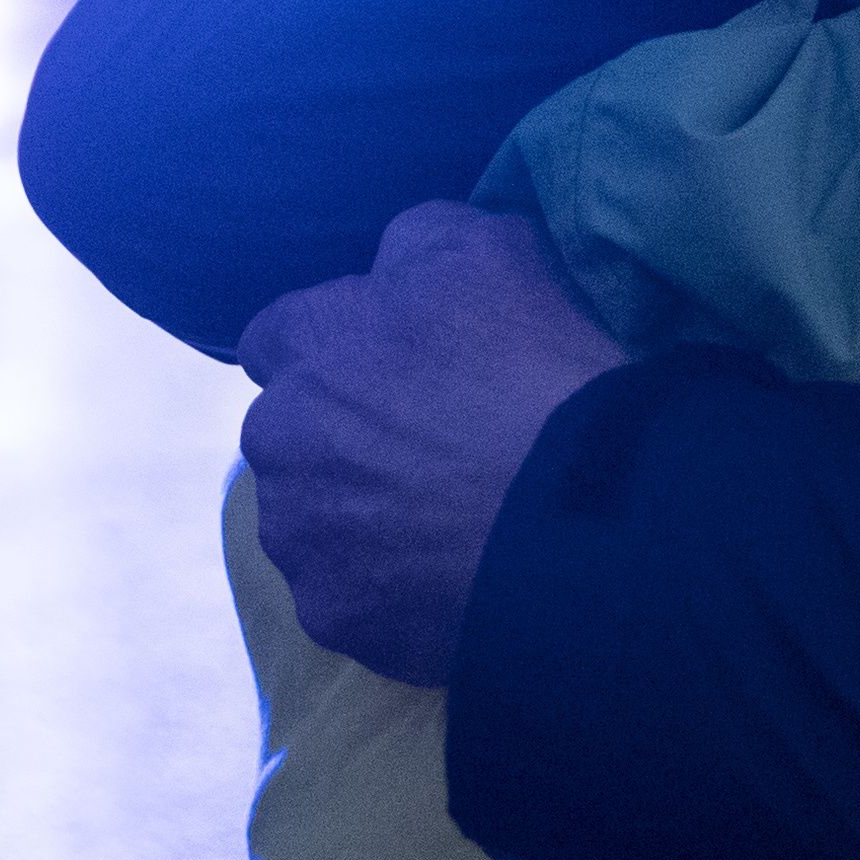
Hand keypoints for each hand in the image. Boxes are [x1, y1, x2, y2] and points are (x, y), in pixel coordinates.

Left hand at [236, 205, 626, 689]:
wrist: (581, 520)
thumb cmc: (538, 368)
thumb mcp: (492, 249)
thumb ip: (416, 243)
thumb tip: (389, 265)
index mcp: (308, 347)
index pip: (278, 336)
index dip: (338, 346)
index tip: (392, 367)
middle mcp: (279, 442)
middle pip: (290, 436)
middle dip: (338, 437)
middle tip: (427, 448)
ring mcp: (302, 538)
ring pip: (310, 520)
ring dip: (355, 515)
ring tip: (443, 518)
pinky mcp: (336, 616)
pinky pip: (348, 595)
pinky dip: (387, 587)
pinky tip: (451, 573)